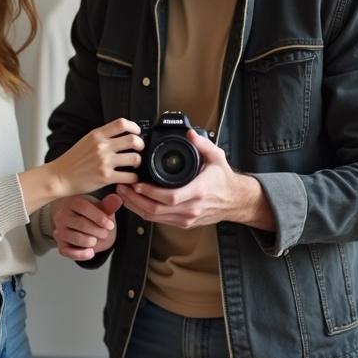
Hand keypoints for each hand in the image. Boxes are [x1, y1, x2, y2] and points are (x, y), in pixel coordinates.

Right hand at [19, 119, 141, 214]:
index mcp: (96, 135)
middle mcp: (101, 146)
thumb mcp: (86, 141)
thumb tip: (122, 134)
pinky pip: (130, 177)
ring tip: (134, 165)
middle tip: (139, 150)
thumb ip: (103, 136)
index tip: (137, 132)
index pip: (122, 123)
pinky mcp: (106, 178)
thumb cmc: (73, 160)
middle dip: (141, 145)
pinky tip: (129, 178)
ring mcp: (104, 162)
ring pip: (135, 158)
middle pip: (133, 140)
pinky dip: (133, 178)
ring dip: (138, 162)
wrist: (60, 177)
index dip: (134, 127)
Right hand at [52, 193, 122, 261]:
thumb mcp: (103, 209)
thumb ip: (109, 205)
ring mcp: (59, 231)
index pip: (83, 207)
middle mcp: (62, 215)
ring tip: (96, 240)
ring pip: (76, 238)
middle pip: (81, 223)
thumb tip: (117, 199)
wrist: (89, 230)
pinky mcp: (61, 245)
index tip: (110, 225)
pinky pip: (69, 252)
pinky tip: (91, 252)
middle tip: (105, 233)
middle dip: (97, 231)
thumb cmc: (95, 217)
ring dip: (91, 241)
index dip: (99, 217)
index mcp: (72, 201)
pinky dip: (82, 254)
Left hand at [116, 130, 274, 229]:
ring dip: (136, 207)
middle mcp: (191, 208)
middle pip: (156, 210)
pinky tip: (135, 203)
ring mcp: (186, 218)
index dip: (150, 193)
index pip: (170, 197)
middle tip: (122, 187)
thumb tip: (190, 133)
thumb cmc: (224, 179)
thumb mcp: (217, 157)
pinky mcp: (183, 223)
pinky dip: (144, 213)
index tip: (136, 184)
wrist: (235, 200)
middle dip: (135, 200)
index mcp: (198, 192)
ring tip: (123, 194)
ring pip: (155, 218)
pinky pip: (159, 221)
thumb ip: (203, 144)